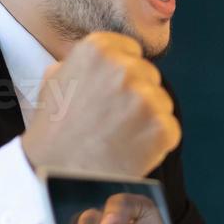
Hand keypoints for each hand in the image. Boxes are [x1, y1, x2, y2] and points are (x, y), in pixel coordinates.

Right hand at [20, 32, 180, 176]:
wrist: (56, 174)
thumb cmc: (53, 131)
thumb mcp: (56, 83)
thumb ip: (80, 63)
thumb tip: (98, 60)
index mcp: (98, 49)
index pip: (131, 52)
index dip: (122, 77)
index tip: (109, 97)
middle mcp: (124, 68)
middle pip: (149, 76)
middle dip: (137, 97)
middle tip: (112, 123)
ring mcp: (144, 98)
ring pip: (162, 103)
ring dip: (147, 120)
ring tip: (119, 139)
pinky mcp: (160, 127)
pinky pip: (170, 130)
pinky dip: (156, 144)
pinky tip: (131, 152)